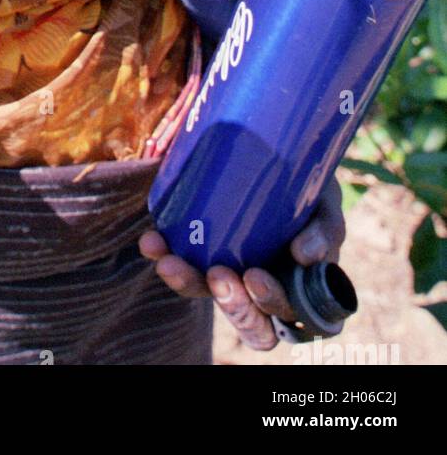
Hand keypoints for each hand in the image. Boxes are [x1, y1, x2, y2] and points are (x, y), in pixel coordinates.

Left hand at [138, 175, 345, 349]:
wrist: (274, 152)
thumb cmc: (308, 190)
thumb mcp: (324, 205)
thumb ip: (324, 228)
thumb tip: (306, 254)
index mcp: (298, 287)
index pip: (288, 318)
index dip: (269, 308)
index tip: (253, 277)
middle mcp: (261, 289)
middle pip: (250, 323)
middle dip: (232, 306)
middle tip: (219, 274)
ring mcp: (228, 271)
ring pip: (207, 294)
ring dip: (186, 282)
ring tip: (169, 262)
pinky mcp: (196, 250)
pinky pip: (178, 262)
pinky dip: (162, 254)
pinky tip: (151, 241)